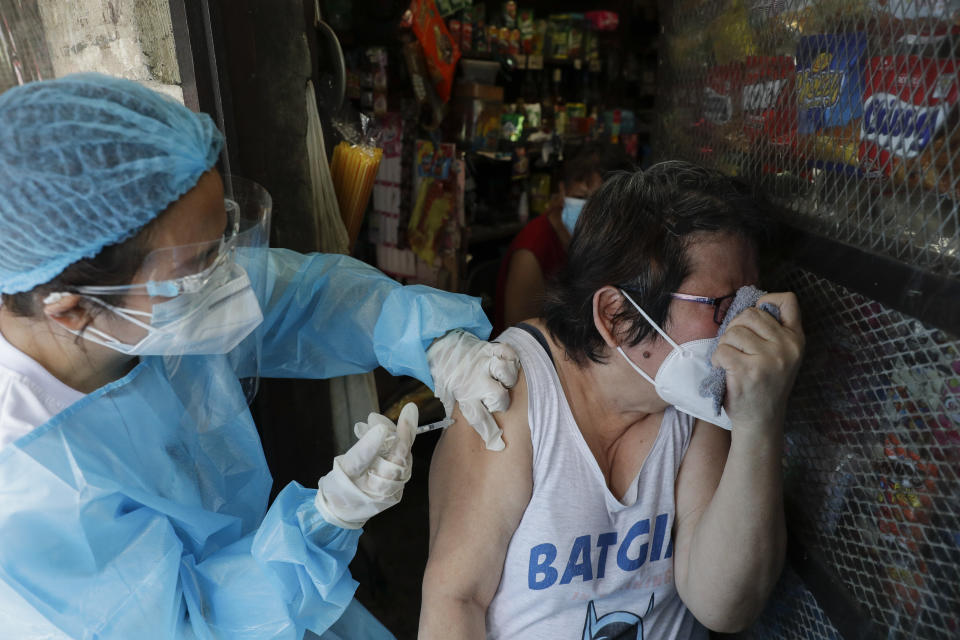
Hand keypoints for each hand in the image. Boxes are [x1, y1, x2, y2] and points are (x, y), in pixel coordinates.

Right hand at [315, 403, 417, 528]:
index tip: (409, 409)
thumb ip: (363, 450)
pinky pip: (395, 459)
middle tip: (372, 418)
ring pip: (399, 454)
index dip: (405, 430)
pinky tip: (374, 436)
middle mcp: (394, 487)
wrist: (337, 512)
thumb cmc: (338, 491)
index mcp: (381, 484)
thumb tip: (381, 429)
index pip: (400, 452)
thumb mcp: (345, 469)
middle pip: (401, 451)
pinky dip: (386, 445)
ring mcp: (395, 486)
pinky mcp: (394, 484)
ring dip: (387, 436)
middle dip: (391, 431)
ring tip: (369, 424)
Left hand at [426, 329, 519, 450]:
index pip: (478, 419)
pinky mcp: (489, 349)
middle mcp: (474, 380)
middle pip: (498, 397)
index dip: (489, 433)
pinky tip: (506, 363)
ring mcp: (483, 363)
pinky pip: (508, 353)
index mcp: (463, 396)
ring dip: (508, 378)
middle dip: (501, 402)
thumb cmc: (449, 377)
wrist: (440, 349)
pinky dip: (511, 358)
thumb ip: (465, 412)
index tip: (498, 443)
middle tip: (496, 399)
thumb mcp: (450, 398)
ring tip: (503, 380)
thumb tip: (479, 433)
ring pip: (506, 373)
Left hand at [710, 292, 804, 433]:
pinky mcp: (748, 370)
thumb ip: (773, 332)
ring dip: (724, 346)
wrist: (761, 421)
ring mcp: (769, 358)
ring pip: (733, 332)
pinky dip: (716, 360)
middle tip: (735, 347)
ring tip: (731, 363)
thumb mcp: (781, 356)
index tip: (754, 319)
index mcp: (796, 339)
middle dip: (735, 328)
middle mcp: (787, 346)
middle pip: (750, 314)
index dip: (766, 300)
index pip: (788, 300)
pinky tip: (724, 371)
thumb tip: (749, 306)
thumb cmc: (764, 385)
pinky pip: (721, 350)